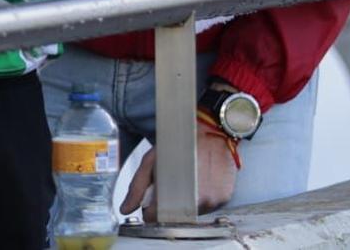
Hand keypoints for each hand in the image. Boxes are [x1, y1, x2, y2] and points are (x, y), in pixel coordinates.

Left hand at [120, 128, 239, 218]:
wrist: (211, 130)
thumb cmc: (179, 143)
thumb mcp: (151, 160)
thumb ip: (137, 187)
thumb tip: (126, 209)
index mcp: (173, 192)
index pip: (156, 218)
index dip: (150, 211)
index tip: (151, 204)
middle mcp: (194, 200)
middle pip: (175, 217)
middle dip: (169, 207)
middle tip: (171, 187)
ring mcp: (211, 200)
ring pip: (193, 214)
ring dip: (186, 204)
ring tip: (187, 182)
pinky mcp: (223, 198)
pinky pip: (209, 207)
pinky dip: (202, 199)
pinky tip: (201, 182)